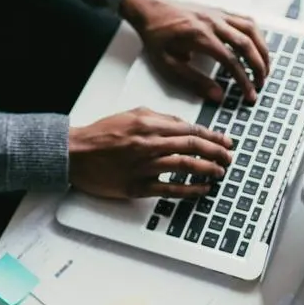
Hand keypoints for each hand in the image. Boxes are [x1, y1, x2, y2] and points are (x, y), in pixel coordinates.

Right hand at [68, 107, 231, 198]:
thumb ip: (159, 118)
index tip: (226, 141)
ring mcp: (143, 166)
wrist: (73, 154)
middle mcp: (149, 143)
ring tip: (220, 172)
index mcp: (149, 124)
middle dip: (217, 152)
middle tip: (230, 157)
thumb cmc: (101, 134)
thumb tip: (186, 125)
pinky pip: (170, 189)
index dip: (212, 136)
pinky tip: (203, 189)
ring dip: (208, 169)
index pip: (190, 129)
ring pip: (185, 166)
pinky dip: (190, 189)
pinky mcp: (137, 186)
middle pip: (193, 146)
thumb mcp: (131, 115)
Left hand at [121, 0, 269, 103]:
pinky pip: (246, 20)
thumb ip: (194, 81)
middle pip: (247, 44)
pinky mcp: (220, 11)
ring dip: (263, 50)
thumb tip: (218, 96)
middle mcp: (213, 22)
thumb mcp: (168, 64)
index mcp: (199, 37)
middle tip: (261, 84)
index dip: (244, 80)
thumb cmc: (157, 37)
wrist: (150, 8)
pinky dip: (257, 35)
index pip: (231, 61)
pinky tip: (258, 48)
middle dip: (259, 67)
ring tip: (266, 68)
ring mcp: (219, 14)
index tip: (250, 95)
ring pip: (251, 30)